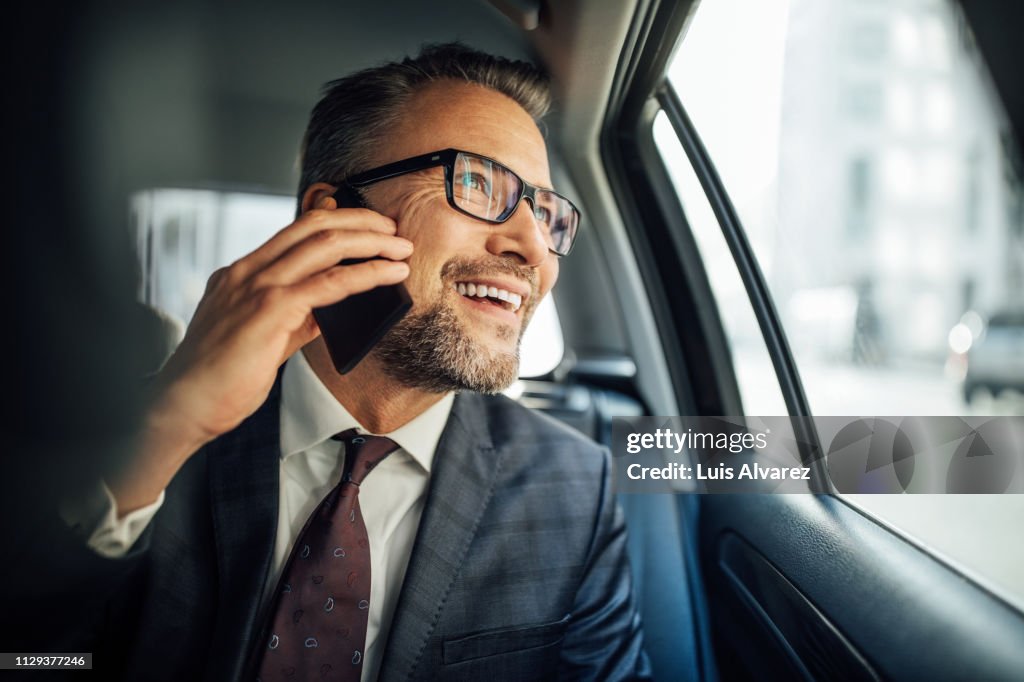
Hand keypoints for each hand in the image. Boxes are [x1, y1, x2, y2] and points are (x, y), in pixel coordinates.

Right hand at [149, 195, 411, 456]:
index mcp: (241, 273)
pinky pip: (329, 283)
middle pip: (313, 225)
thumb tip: (329, 311)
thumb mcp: (263, 337)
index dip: (337, 221)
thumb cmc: (218, 378)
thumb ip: (294, 318)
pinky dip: (366, 274)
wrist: (185, 404)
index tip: (368, 227)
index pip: (295, 231)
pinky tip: (389, 274)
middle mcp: (247, 270)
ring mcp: (257, 286)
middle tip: (393, 228)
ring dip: (371, 242)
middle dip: (360, 221)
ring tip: (400, 248)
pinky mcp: (270, 309)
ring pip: (324, 244)